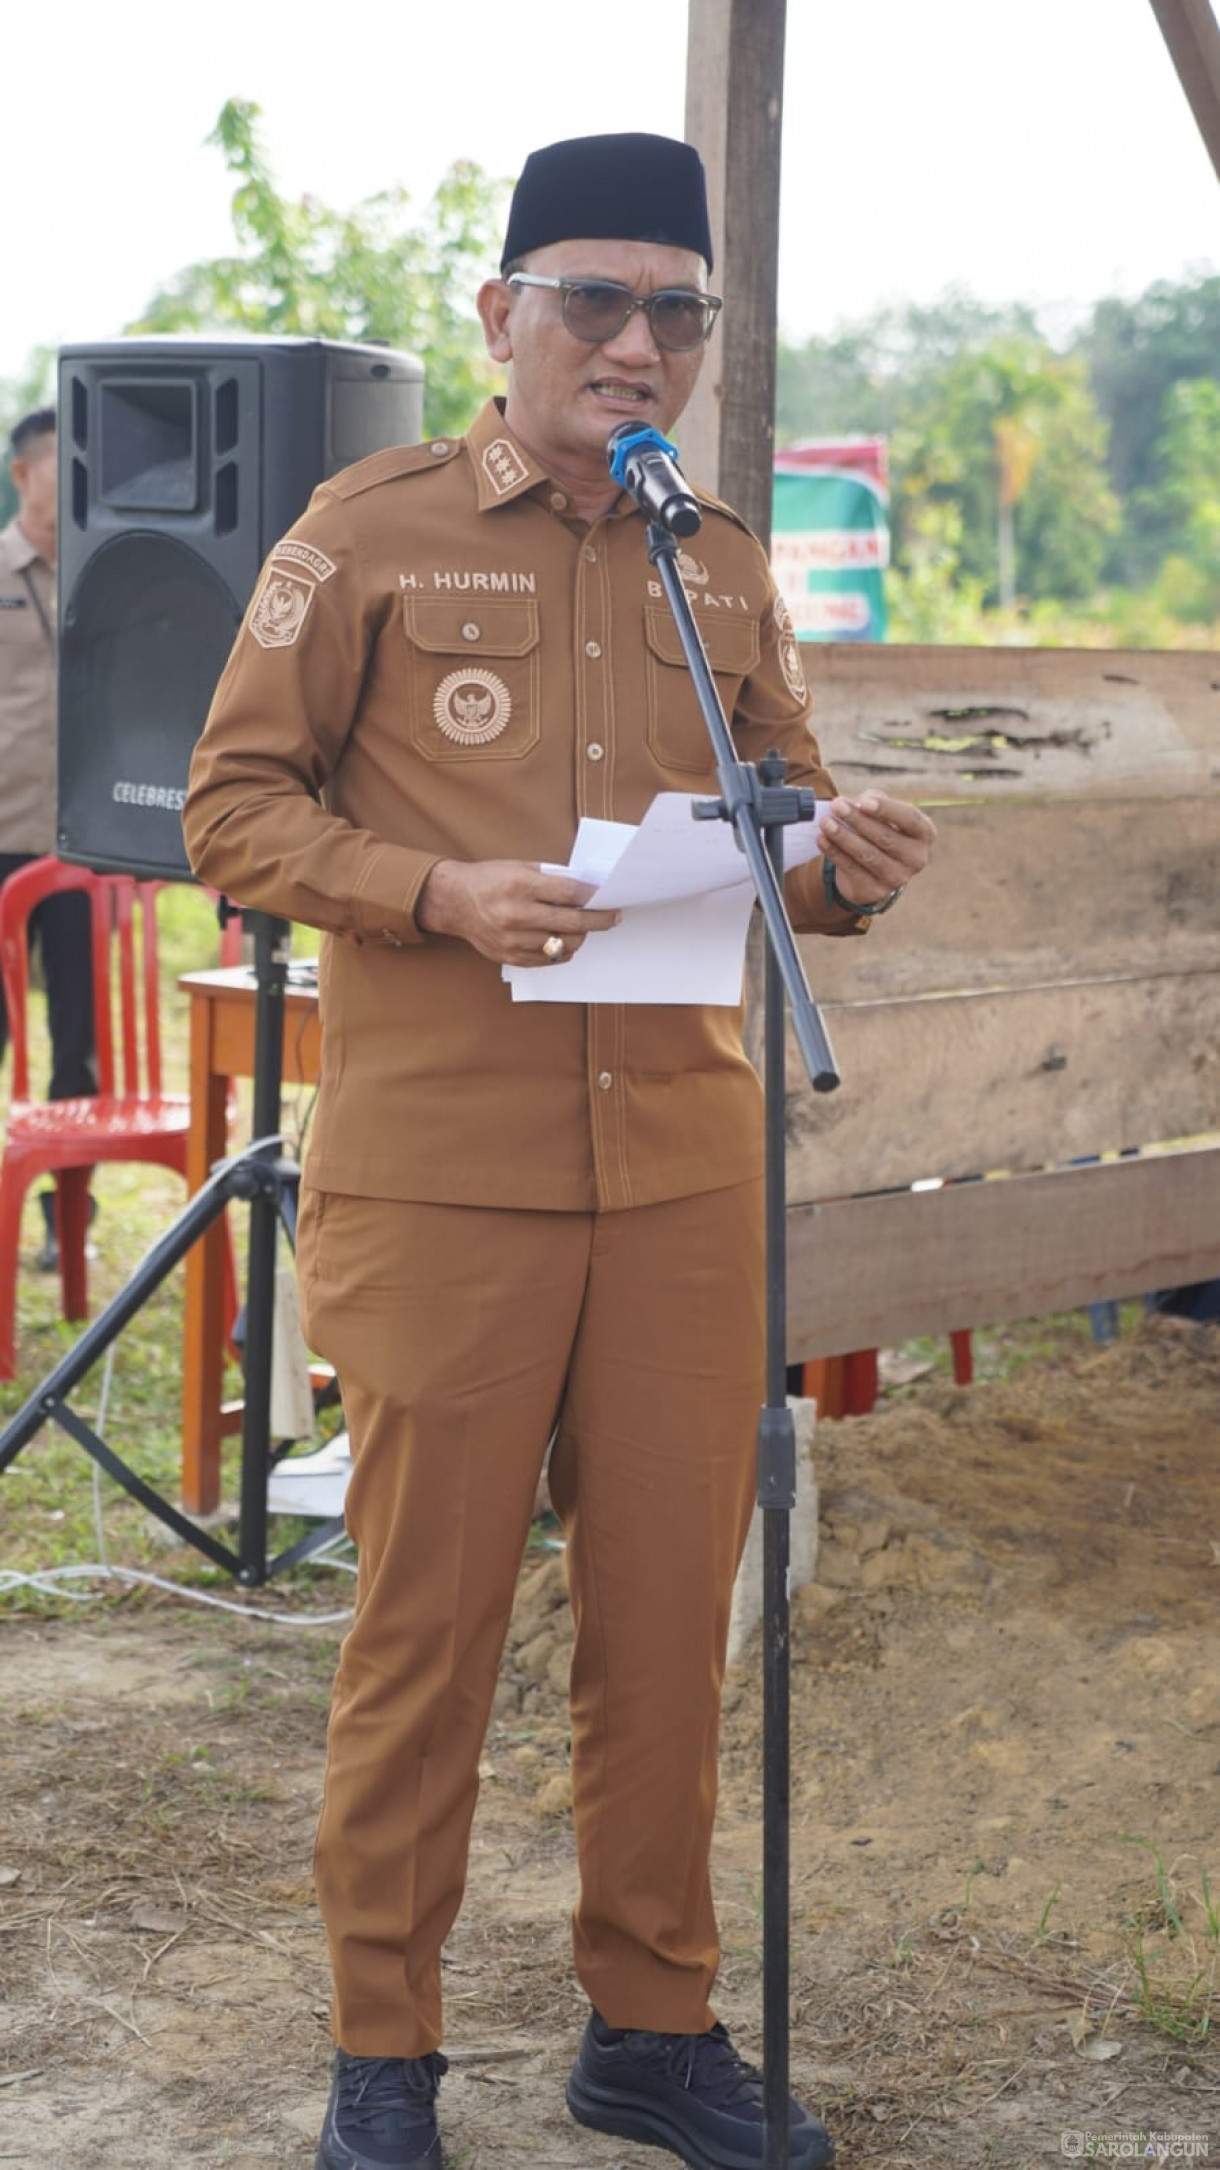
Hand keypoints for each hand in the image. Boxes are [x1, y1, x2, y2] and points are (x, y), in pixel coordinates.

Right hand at [417, 858, 620, 965]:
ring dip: (580, 937)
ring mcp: (512, 939)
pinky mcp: (510, 956)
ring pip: (564, 945)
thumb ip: (552, 879)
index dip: (593, 897)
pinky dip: (562, 950)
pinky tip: (564, 939)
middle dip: (599, 920)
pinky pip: (548, 959)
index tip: (608, 898)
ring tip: (583, 928)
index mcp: (519, 885)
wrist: (453, 902)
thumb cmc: (489, 880)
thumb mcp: (519, 867)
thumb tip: (587, 890)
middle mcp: (515, 914)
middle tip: (612, 917)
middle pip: (572, 923)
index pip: (570, 894)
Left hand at [820, 793, 935, 907]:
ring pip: (867, 855)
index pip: (909, 819)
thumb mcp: (882, 812)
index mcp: (924, 833)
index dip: (886, 809)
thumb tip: (855, 803)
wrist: (872, 869)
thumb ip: (873, 801)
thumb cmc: (880, 830)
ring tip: (826, 822)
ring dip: (843, 837)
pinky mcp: (876, 890)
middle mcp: (916, 858)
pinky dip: (835, 853)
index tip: (863, 802)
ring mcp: (898, 877)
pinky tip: (822, 840)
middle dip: (857, 820)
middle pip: (885, 837)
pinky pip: (852, 869)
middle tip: (837, 807)